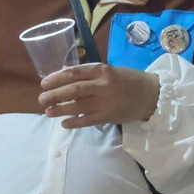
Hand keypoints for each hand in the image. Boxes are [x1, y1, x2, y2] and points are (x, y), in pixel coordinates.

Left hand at [38, 62, 160, 128]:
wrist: (151, 94)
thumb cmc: (129, 80)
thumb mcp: (110, 71)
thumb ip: (90, 74)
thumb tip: (64, 77)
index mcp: (102, 70)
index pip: (74, 73)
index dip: (56, 78)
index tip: (44, 83)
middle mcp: (103, 85)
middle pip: (73, 90)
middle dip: (54, 95)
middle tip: (41, 99)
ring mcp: (106, 101)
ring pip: (77, 106)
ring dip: (60, 109)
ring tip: (48, 112)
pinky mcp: (109, 116)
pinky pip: (88, 120)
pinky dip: (75, 122)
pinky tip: (64, 123)